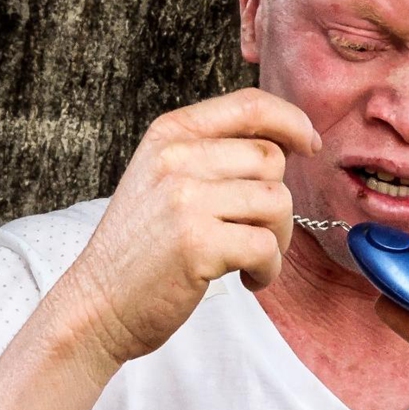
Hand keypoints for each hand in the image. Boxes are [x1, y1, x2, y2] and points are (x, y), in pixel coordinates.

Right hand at [62, 88, 319, 362]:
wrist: (98, 304)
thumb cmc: (144, 247)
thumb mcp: (165, 179)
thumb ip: (214, 153)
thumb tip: (287, 143)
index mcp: (170, 134)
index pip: (249, 105)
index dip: (292, 121)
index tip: (310, 144)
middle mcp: (175, 158)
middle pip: (271, 160)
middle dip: (278, 203)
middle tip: (258, 234)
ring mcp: (184, 199)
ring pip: (277, 202)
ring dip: (278, 239)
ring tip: (250, 259)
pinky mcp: (196, 243)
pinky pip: (266, 246)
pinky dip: (268, 269)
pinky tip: (247, 278)